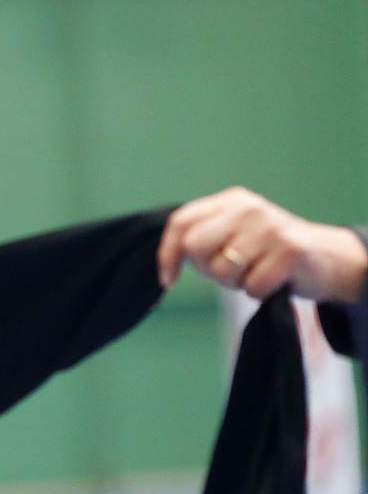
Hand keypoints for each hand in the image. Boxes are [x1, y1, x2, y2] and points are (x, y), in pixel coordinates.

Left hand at [158, 187, 367, 302]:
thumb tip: (166, 266)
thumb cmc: (268, 251)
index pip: (181, 222)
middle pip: (195, 246)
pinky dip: (258, 292)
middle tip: (228, 273)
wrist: (326, 258)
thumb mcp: (234, 233)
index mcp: (230, 201)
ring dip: (234, 283)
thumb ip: (202, 238)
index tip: (167, 280)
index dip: (168, 254)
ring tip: (254, 272)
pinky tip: (273, 280)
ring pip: (222, 270)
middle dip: (205, 269)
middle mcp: (248, 208)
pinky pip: (251, 287)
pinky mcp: (290, 251)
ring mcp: (270, 227)